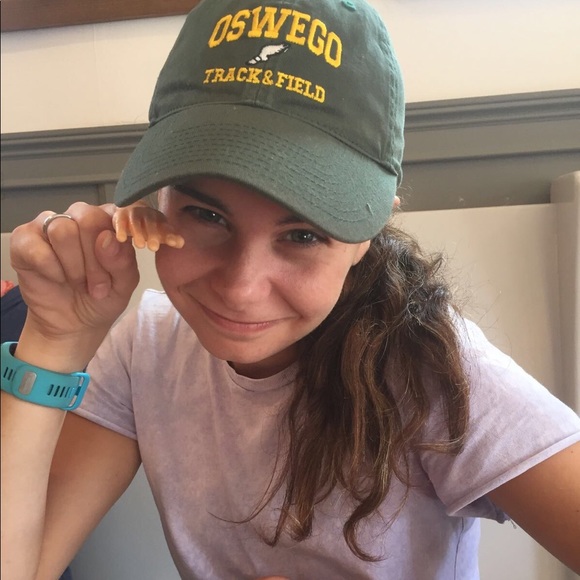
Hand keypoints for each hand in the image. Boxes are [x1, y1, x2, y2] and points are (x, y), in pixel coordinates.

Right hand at [10, 202, 139, 367]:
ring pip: (63, 230)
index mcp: (110, 221)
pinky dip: (51, 269)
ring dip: (75, 266)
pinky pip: (37, 246)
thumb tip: (108, 239)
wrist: (73, 323)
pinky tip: (57, 279)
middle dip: (97, 260)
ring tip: (80, 284)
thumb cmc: (103, 298)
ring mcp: (50, 224)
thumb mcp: (124, 285)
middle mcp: (80, 216)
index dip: (124, 231)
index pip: (120, 210)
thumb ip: (123, 262)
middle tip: (99, 286)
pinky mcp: (25, 239)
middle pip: (90, 218)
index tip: (125, 258)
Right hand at [113, 201, 184, 251]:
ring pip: (136, 222)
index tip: (175, 243)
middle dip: (153, 235)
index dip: (171, 235)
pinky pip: (121, 222)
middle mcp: (148, 215)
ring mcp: (134, 214)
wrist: (129, 209)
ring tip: (140, 245)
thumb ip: (169, 237)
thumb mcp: (160, 231)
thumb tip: (182, 243)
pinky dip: (121, 229)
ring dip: (138, 233)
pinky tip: (122, 239)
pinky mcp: (121, 216)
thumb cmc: (149, 224)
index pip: (166, 227)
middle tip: (154, 247)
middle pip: (151, 224)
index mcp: (159, 219)